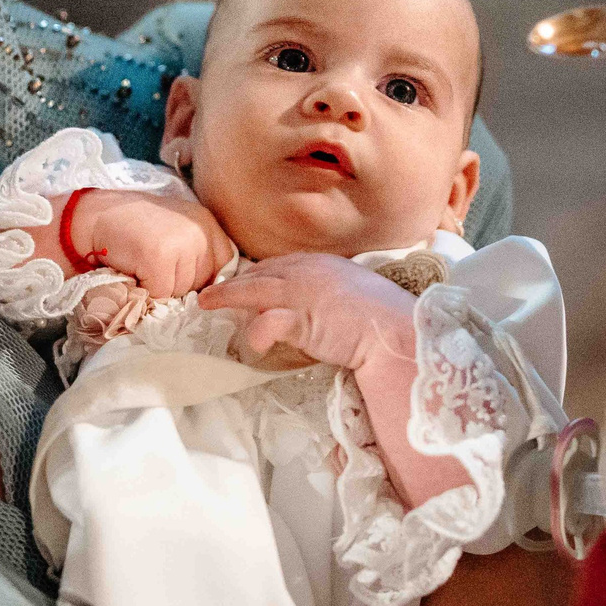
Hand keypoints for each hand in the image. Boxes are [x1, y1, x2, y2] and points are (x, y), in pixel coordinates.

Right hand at [68, 188, 235, 297]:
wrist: (95, 217)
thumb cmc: (133, 228)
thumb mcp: (176, 231)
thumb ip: (198, 254)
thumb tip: (213, 295)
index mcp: (207, 223)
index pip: (224, 267)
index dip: (202, 279)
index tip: (178, 274)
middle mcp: (200, 230)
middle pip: (203, 285)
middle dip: (178, 284)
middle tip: (152, 264)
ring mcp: (181, 243)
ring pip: (181, 292)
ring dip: (160, 288)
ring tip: (142, 265)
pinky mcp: (159, 257)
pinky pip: (161, 294)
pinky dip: (144, 290)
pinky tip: (133, 269)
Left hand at [198, 253, 414, 372]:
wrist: (398, 333)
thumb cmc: (384, 318)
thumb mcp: (354, 294)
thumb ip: (330, 295)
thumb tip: (315, 311)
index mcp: (323, 263)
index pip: (280, 264)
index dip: (257, 274)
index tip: (242, 282)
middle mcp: (309, 271)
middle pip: (261, 273)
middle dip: (235, 282)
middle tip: (213, 292)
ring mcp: (303, 293)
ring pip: (254, 290)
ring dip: (227, 296)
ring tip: (207, 303)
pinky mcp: (302, 319)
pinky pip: (268, 323)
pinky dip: (257, 332)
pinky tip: (252, 342)